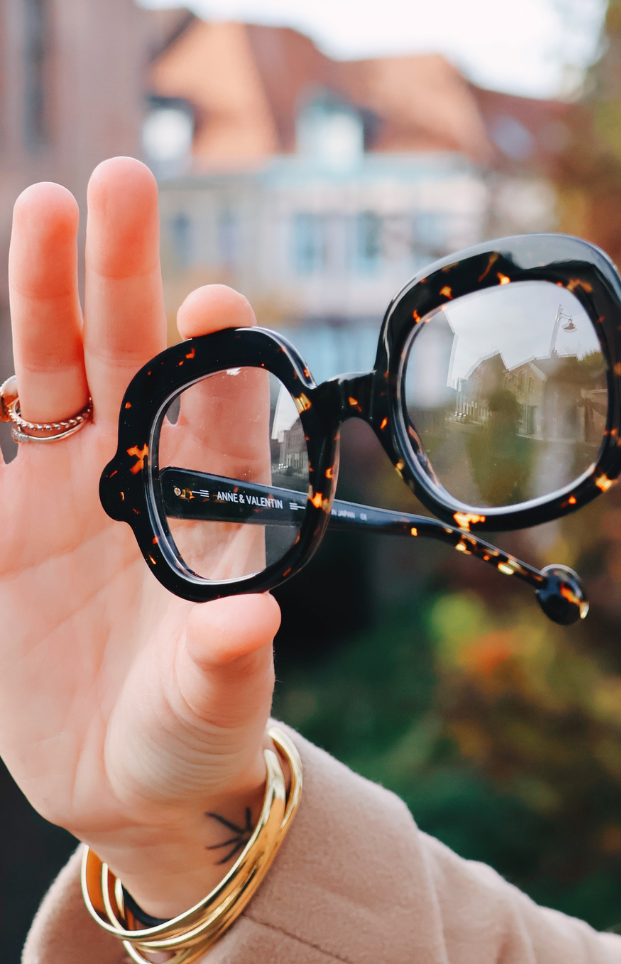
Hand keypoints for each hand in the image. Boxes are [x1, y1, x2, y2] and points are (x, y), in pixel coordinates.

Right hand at [0, 159, 280, 916]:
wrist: (126, 781)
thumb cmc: (199, 731)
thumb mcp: (215, 706)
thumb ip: (224, 662)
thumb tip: (252, 621)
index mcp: (214, 511)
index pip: (223, 414)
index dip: (218, 355)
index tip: (216, 301)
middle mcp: (144, 482)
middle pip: (134, 361)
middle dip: (125, 276)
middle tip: (121, 182)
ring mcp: (69, 497)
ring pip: (55, 376)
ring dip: (45, 296)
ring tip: (42, 204)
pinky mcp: (4, 529)